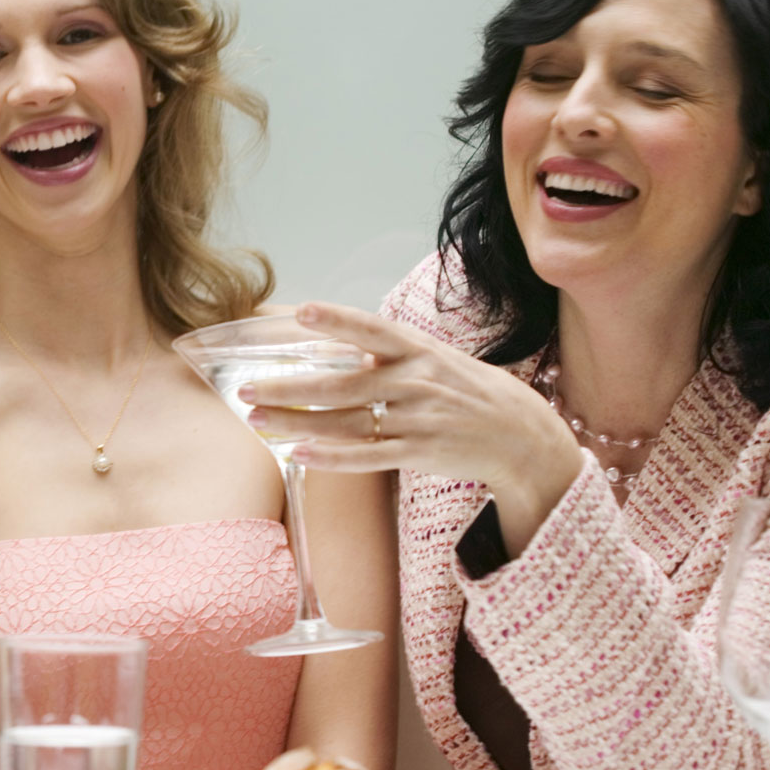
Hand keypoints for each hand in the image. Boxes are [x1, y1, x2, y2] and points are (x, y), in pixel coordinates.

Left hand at [240, 302, 582, 551]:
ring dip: (296, 422)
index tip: (301, 312)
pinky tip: (299, 454)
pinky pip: (368, 457)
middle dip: (289, 386)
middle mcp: (417, 382)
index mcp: (419, 351)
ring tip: (257, 420)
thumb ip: (389, 353)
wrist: (524, 437)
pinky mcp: (421, 454)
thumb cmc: (469, 391)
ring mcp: (418, 419)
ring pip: (346, 422)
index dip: (338, 321)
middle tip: (245, 388)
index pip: (372, 330)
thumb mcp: (436, 359)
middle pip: (342, 384)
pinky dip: (332, 457)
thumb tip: (335, 342)